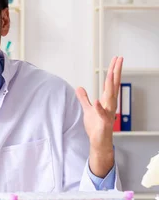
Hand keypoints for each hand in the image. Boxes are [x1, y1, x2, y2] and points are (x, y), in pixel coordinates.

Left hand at [76, 56, 122, 175]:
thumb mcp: (87, 109)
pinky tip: (98, 100)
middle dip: (116, 71)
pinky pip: (102, 113)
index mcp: (106, 100)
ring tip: (111, 73)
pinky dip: (100, 107)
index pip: (110, 82)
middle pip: (113, 85)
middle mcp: (109, 104)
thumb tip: (79, 88)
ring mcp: (108, 112)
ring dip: (111, 85)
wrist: (98, 141)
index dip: (112, 71)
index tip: (115, 60)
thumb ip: (84, 98)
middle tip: (119, 59)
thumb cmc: (95, 126)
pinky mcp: (104, 121)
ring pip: (111, 96)